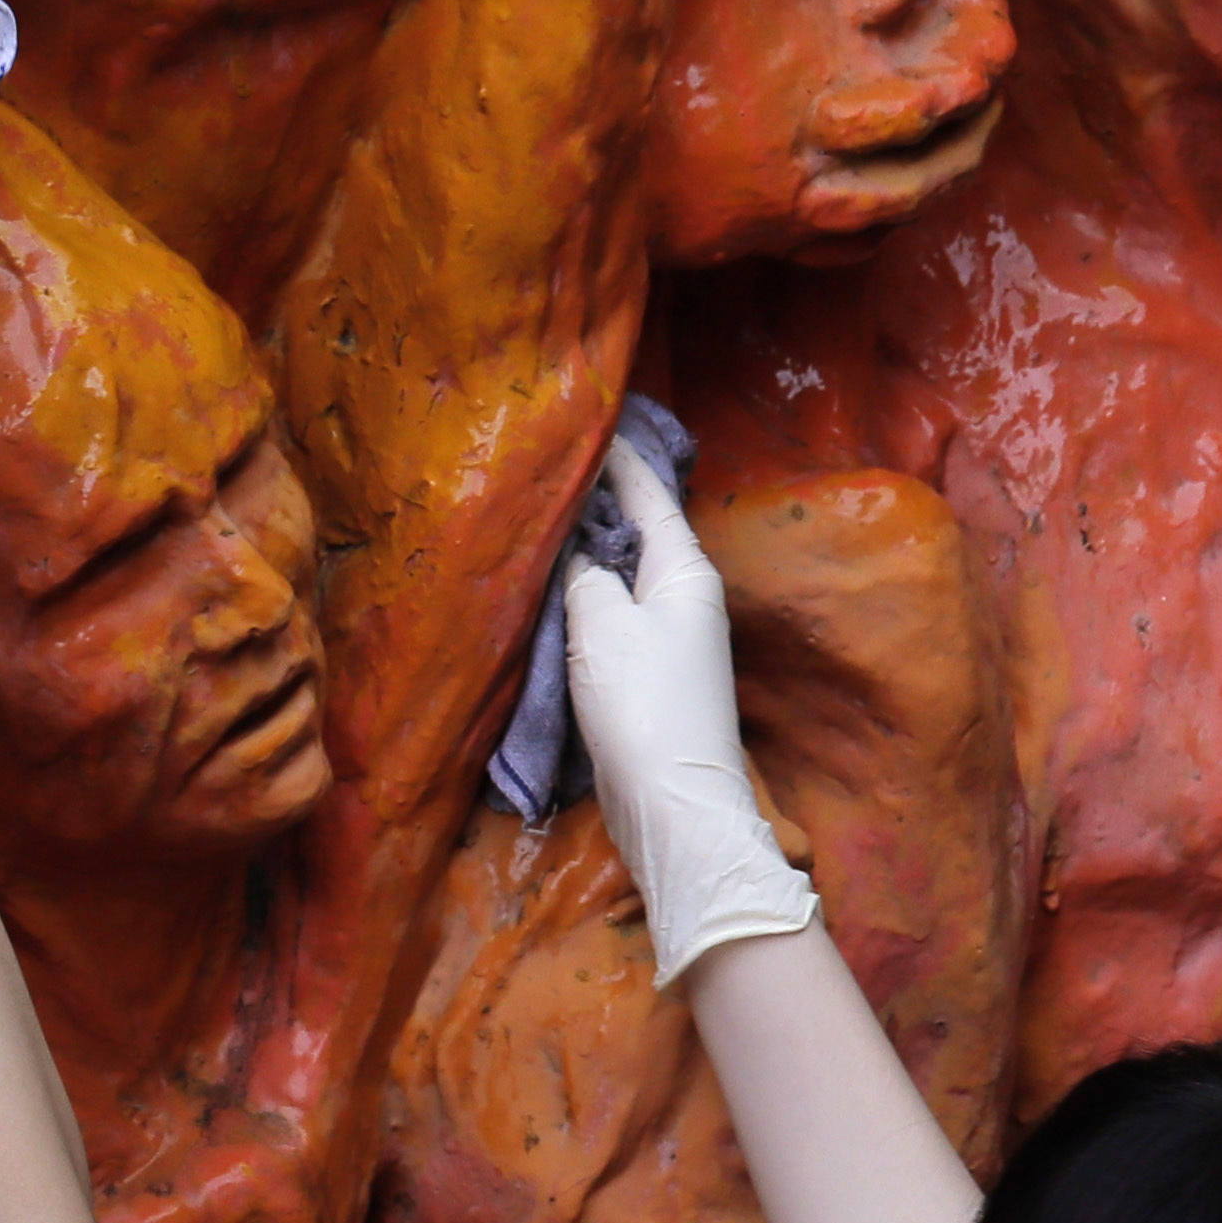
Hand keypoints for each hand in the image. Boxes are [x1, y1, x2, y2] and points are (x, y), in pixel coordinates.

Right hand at [556, 442, 818, 986]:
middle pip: (634, 531)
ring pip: (618, 573)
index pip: (648, 492)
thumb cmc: (644, 706)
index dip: (617, 456)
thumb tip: (572, 549)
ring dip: (583, 549)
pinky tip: (546, 590)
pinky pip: (608, 612)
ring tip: (537, 517)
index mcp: (684, 570)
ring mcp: (667, 636)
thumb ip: (582, 575)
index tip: (589, 418)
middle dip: (595, 499)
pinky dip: (579, 593)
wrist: (673, 805)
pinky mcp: (646, 673)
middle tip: (546, 465)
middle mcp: (682, 595)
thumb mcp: (601, 626)